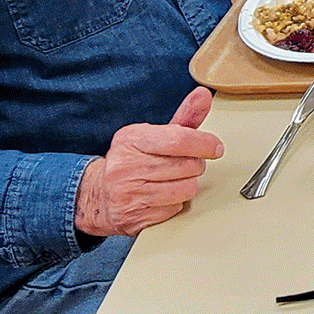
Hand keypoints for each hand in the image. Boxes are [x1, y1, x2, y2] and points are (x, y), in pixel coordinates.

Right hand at [75, 87, 222, 236]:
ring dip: (188, 184)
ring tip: (175, 179)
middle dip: (196, 165)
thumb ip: (183, 118)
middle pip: (187, 166)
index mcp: (130, 140)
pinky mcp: (135, 218)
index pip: (178, 140)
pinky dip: (177, 202)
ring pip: (186, 189)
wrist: (98, 194)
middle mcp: (126, 167)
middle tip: (186, 164)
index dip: (204, 144)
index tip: (216, 147)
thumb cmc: (131, 161)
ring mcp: (128, 194)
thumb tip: (203, 95)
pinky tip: (164, 195)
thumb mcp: (153, 136)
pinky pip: (176, 209)